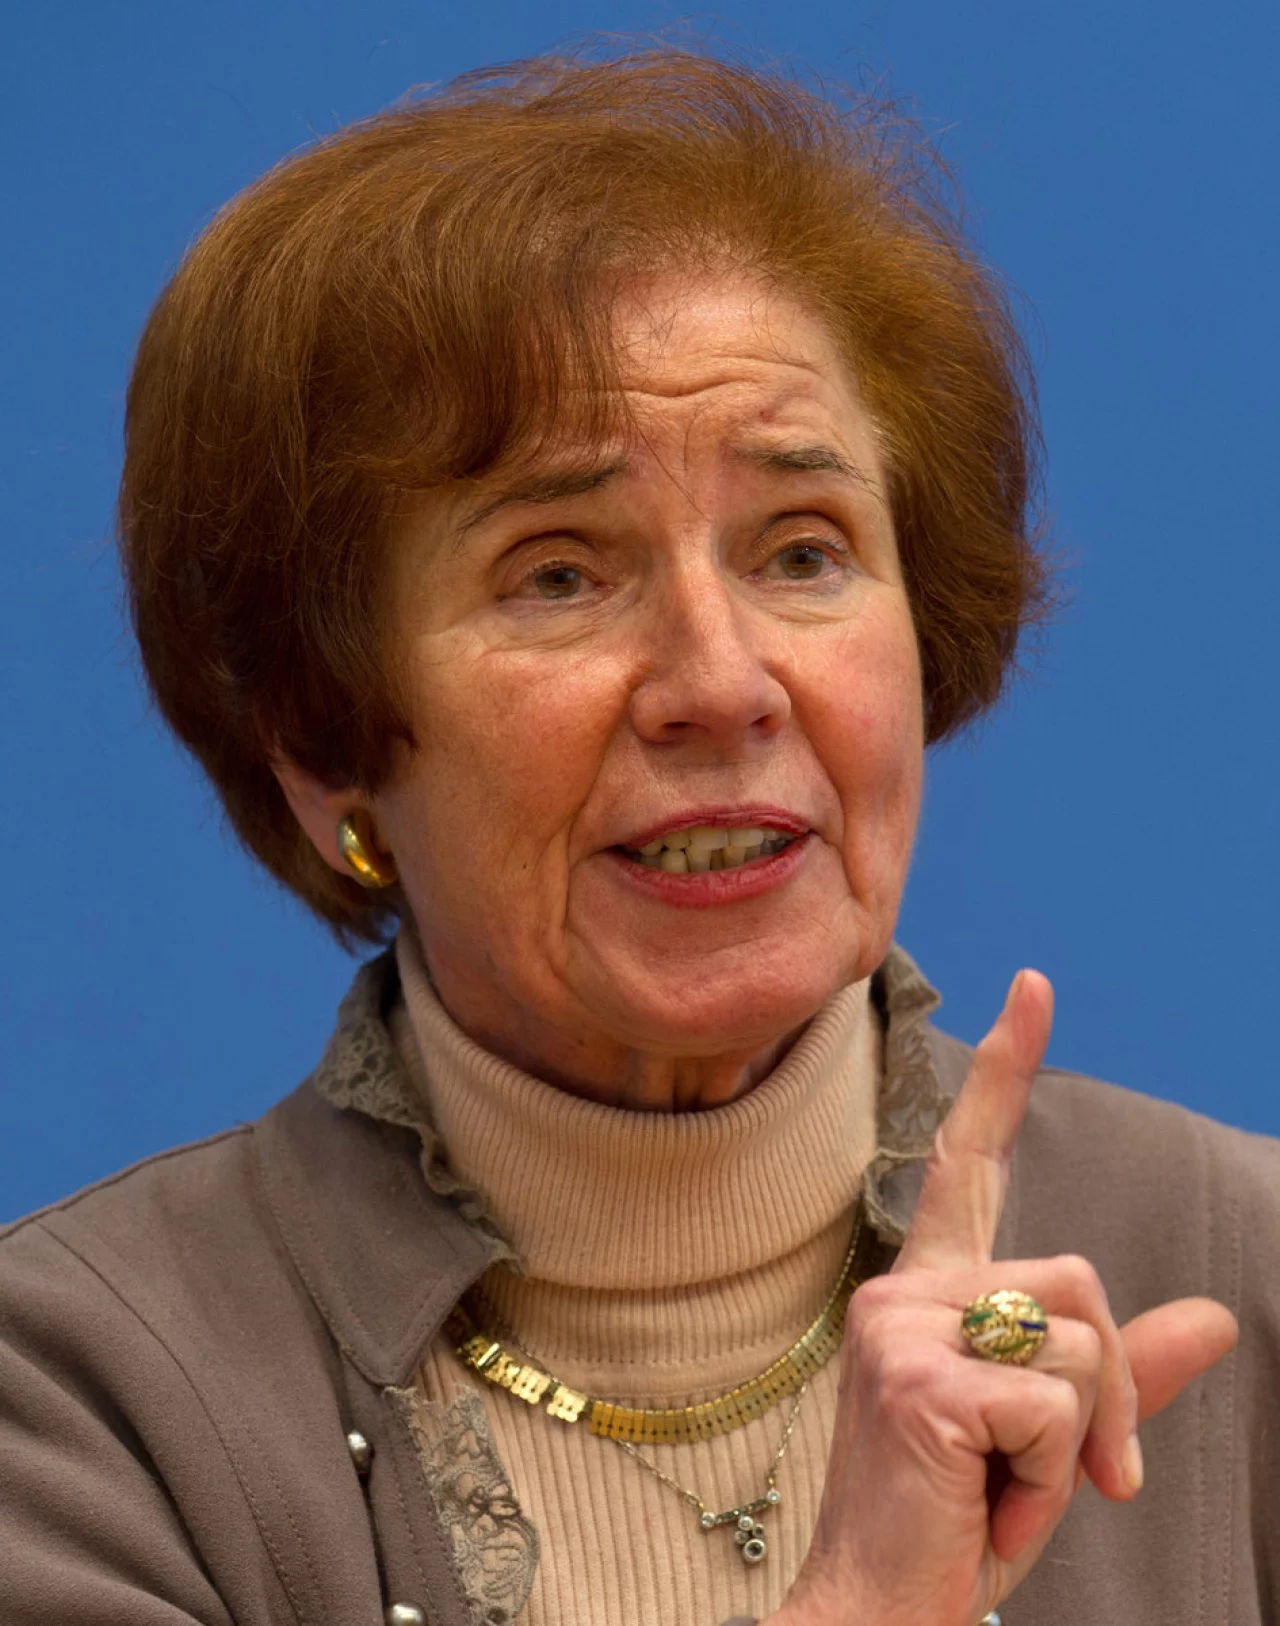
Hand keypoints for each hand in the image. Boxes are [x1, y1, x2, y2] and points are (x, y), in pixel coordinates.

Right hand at [768, 971, 1237, 1625]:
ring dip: (1082, 1446)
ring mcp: (905, 1327)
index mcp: (930, 1294)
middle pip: (1081, 1281)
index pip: (970, 1162)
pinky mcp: (925, 1376)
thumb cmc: (956, 1522)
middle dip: (1109, 1395)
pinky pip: (1060, 1402)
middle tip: (1065, 1482)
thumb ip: (1127, 1376)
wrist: (880, 1610)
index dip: (1004, 1072)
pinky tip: (985, 1503)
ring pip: (1081, 1341)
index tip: (1033, 988)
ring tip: (1006, 1491)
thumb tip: (1219, 1318)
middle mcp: (906, 1292)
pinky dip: (1055, 1478)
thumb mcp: (1055, 1443)